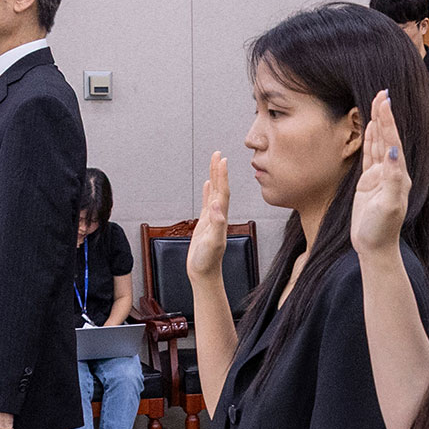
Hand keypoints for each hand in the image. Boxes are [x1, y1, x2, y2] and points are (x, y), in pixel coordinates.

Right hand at [187, 151, 228, 280]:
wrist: (204, 274)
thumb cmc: (208, 261)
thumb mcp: (213, 242)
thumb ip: (216, 224)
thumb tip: (217, 205)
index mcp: (221, 218)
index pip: (223, 192)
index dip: (223, 176)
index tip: (222, 160)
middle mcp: (219, 216)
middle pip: (220, 188)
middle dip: (218, 171)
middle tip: (217, 154)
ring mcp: (212, 219)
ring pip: (214, 193)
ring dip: (215, 178)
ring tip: (214, 162)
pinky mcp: (205, 224)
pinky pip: (207, 203)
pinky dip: (208, 192)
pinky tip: (208, 184)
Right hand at [352, 90, 410, 256]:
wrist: (375, 246)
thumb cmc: (382, 229)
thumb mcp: (389, 204)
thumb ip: (391, 178)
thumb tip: (392, 152)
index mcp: (399, 174)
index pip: (392, 142)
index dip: (388, 121)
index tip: (384, 101)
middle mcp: (392, 171)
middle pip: (388, 137)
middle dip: (384, 115)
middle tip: (382, 92)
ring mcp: (381, 176)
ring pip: (379, 143)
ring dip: (379, 123)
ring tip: (378, 103)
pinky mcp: (369, 182)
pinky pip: (370, 155)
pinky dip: (371, 140)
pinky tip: (371, 128)